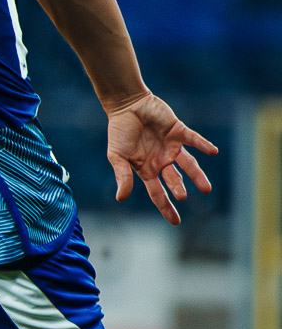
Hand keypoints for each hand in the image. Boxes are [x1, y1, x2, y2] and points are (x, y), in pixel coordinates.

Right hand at [105, 92, 217, 224]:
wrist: (127, 106)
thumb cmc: (119, 132)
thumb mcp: (117, 156)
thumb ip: (122, 175)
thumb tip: (121, 198)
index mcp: (147, 170)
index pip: (158, 193)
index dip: (166, 207)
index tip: (176, 222)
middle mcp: (162, 161)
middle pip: (174, 180)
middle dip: (178, 189)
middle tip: (183, 197)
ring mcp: (172, 147)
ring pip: (188, 164)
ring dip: (196, 175)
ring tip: (206, 188)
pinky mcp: (179, 131)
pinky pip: (194, 140)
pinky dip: (203, 145)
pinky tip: (212, 152)